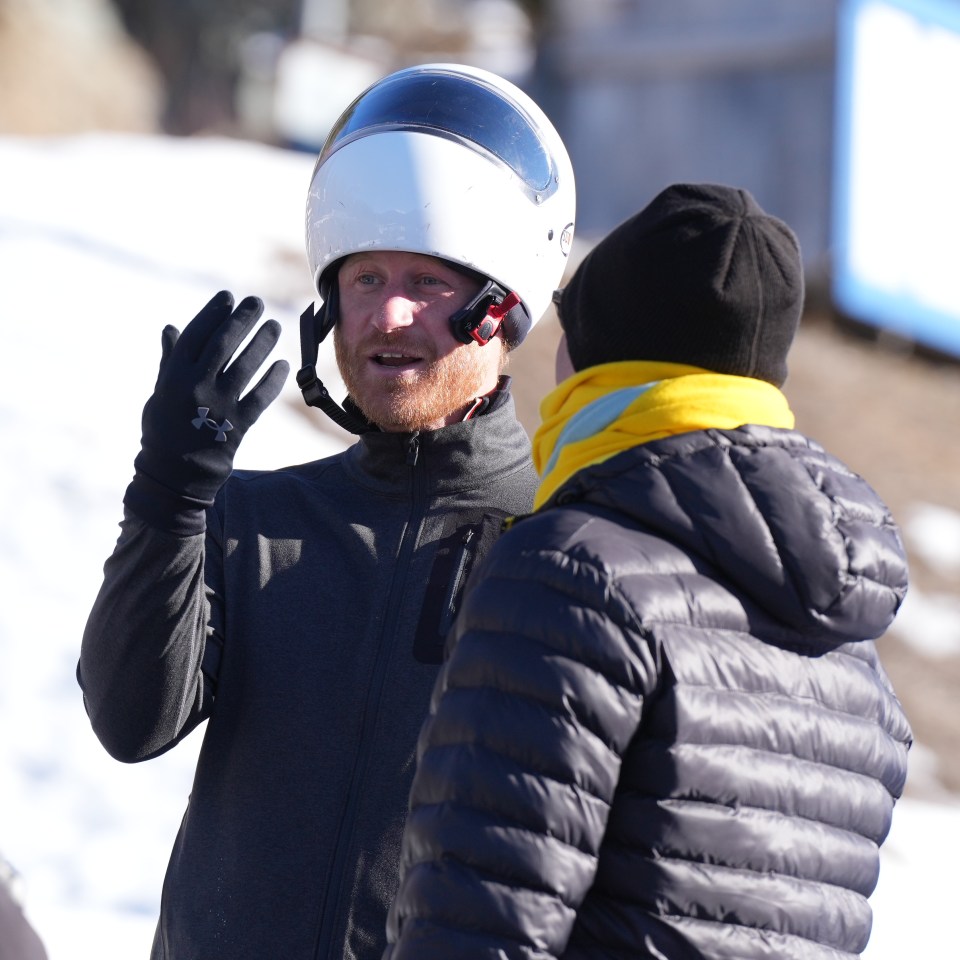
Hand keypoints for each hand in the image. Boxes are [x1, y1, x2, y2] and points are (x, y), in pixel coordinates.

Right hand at [132, 290, 288, 505]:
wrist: (176, 474)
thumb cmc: (166, 428)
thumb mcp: (161, 393)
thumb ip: (171, 361)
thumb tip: (171, 328)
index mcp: (174, 376)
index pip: (197, 335)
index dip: (214, 313)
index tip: (228, 297)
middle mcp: (196, 387)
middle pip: (224, 345)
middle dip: (242, 320)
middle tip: (256, 303)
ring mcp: (219, 406)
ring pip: (245, 366)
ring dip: (262, 343)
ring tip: (274, 326)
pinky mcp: (238, 424)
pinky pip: (260, 396)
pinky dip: (272, 379)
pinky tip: (283, 364)